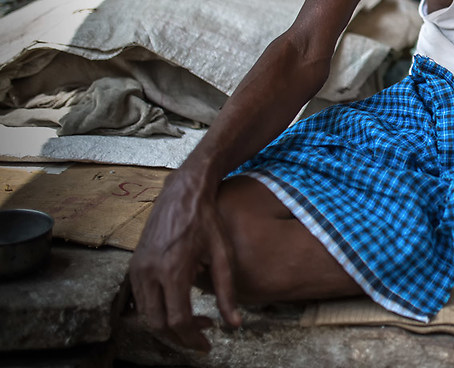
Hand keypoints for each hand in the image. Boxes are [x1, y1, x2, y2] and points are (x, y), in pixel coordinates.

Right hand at [129, 170, 240, 351]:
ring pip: (145, 315)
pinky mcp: (133, 265)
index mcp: (173, 270)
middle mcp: (149, 272)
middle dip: (178, 338)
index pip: (177, 320)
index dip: (192, 338)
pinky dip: (157, 311)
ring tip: (194, 323)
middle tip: (201, 338)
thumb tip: (235, 324)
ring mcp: (137, 268)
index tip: (206, 345)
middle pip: (157, 324)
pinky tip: (179, 306)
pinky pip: (140, 299)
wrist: (183, 192)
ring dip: (168, 326)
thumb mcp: (223, 254)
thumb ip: (227, 292)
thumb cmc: (207, 220)